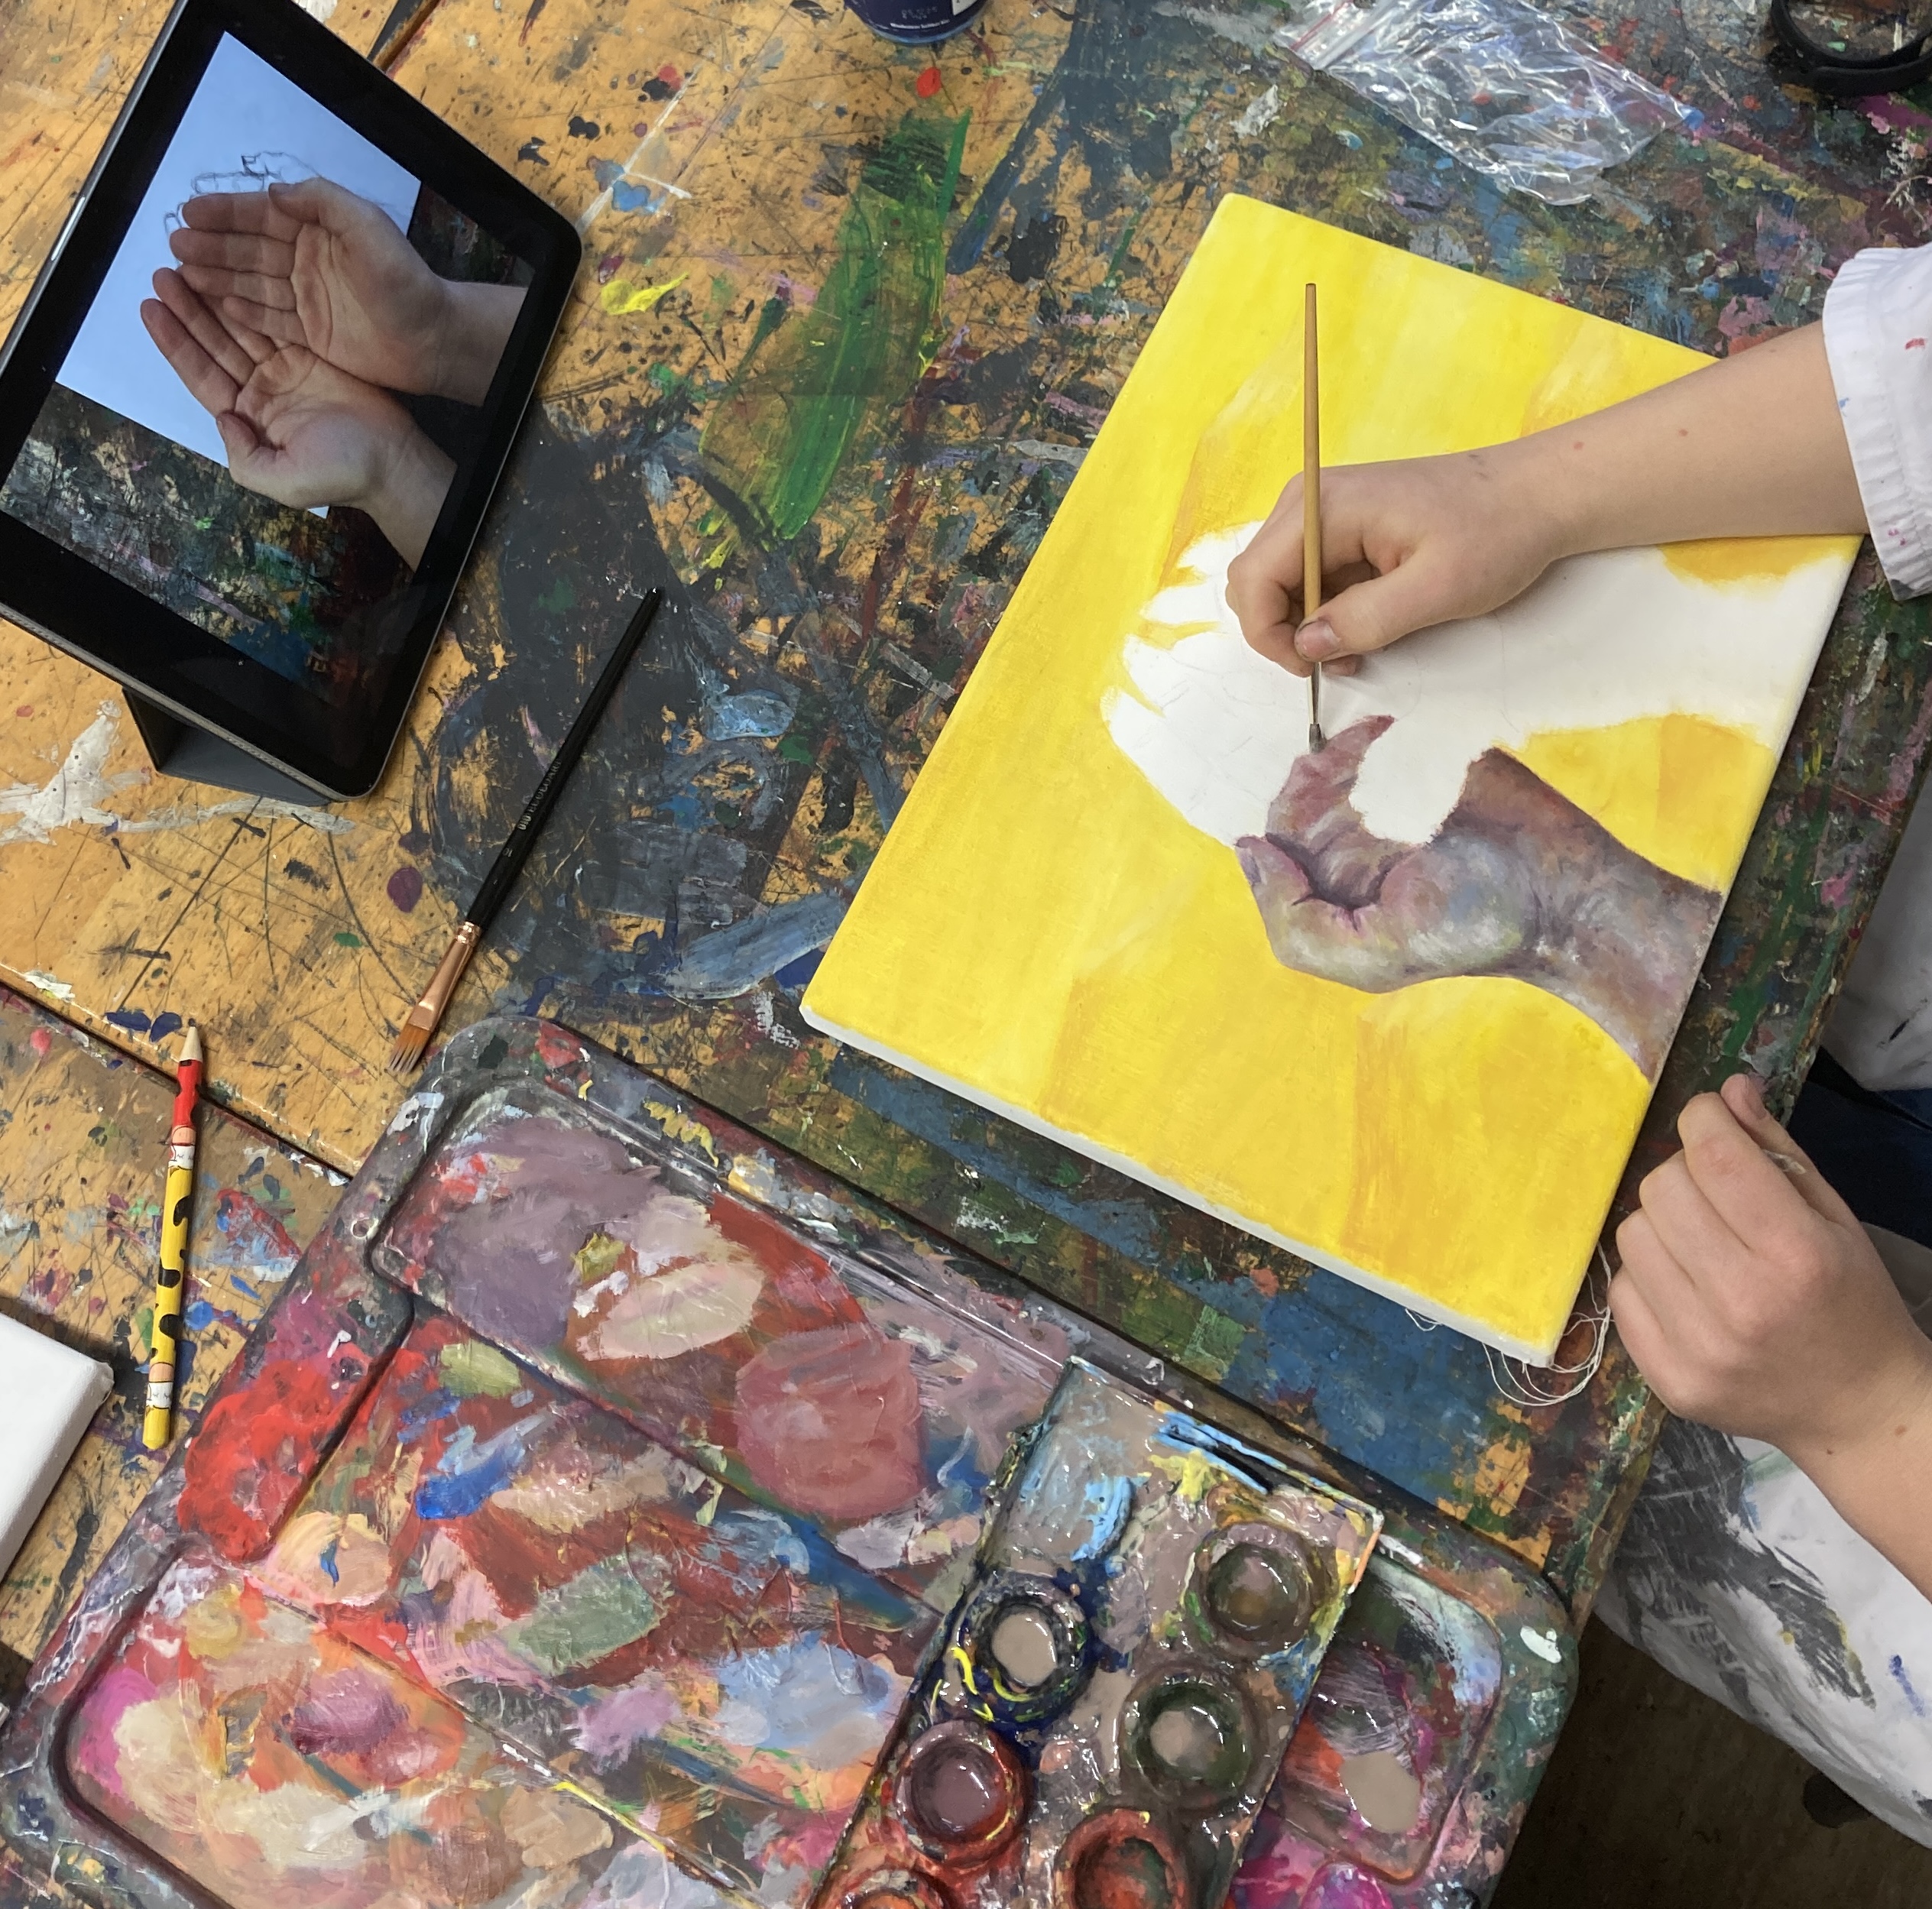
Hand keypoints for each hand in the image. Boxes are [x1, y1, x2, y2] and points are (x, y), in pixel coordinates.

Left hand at [142, 267, 453, 567]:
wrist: (394, 460)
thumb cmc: (341, 473)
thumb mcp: (281, 480)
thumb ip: (243, 456)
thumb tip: (224, 418)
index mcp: (248, 419)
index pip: (201, 375)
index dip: (174, 343)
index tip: (150, 309)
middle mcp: (261, 391)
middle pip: (215, 345)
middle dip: (187, 310)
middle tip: (162, 274)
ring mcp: (286, 370)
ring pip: (240, 328)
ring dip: (212, 299)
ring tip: (184, 265)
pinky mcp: (312, 353)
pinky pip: (275, 321)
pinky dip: (251, 299)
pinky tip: (229, 275)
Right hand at [169, 179, 521, 405]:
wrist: (431, 337)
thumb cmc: (403, 279)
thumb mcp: (366, 226)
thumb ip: (322, 201)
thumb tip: (273, 191)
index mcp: (319, 229)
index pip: (262, 215)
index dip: (225, 212)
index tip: (189, 211)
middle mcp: (307, 260)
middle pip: (249, 249)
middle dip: (211, 245)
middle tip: (175, 243)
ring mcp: (307, 297)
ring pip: (252, 282)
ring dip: (217, 276)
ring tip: (182, 271)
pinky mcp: (311, 331)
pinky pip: (269, 318)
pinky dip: (243, 310)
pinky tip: (215, 303)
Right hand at [1225, 449, 1565, 676]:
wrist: (1535, 495)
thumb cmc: (1494, 533)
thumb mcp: (1436, 589)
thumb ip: (1365, 620)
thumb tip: (1307, 646)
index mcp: (1324, 507)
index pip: (1253, 578)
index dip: (1269, 633)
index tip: (1311, 667)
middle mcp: (1308, 502)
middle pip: (1255, 581)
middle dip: (1285, 632)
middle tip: (1338, 661)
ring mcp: (1321, 512)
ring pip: (1278, 585)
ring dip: (1307, 627)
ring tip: (1358, 647)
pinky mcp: (1339, 527)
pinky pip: (1307, 578)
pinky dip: (1325, 612)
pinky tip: (1364, 626)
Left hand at [1235, 716, 1721, 1075]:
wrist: (1560, 894)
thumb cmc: (1465, 931)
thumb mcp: (1365, 956)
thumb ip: (1292, 918)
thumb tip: (1249, 848)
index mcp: (1333, 879)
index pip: (1279, 834)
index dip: (1290, 817)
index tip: (1326, 813)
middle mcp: (1354, 834)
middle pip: (1299, 789)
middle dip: (1315, 782)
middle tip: (1355, 788)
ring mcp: (1392, 790)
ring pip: (1332, 754)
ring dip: (1343, 754)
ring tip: (1376, 771)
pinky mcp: (1431, 754)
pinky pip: (1380, 730)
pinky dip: (1377, 731)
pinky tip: (1396, 746)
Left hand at [1613, 1075, 1931, 1597]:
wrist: (1857, 1409)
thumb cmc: (1851, 1301)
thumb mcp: (1833, 1218)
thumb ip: (1776, 1150)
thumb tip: (1726, 1089)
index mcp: (1795, 1254)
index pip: (1715, 1157)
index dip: (1702, 1121)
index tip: (1708, 1122)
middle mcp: (1741, 1300)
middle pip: (1661, 1189)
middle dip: (1683, 1174)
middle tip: (1713, 1195)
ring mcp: (1697, 1345)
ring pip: (1630, 1234)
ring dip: (1660, 1225)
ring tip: (1701, 1244)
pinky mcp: (1665, 1376)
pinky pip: (1620, 1290)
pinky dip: (1646, 1276)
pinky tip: (1686, 1287)